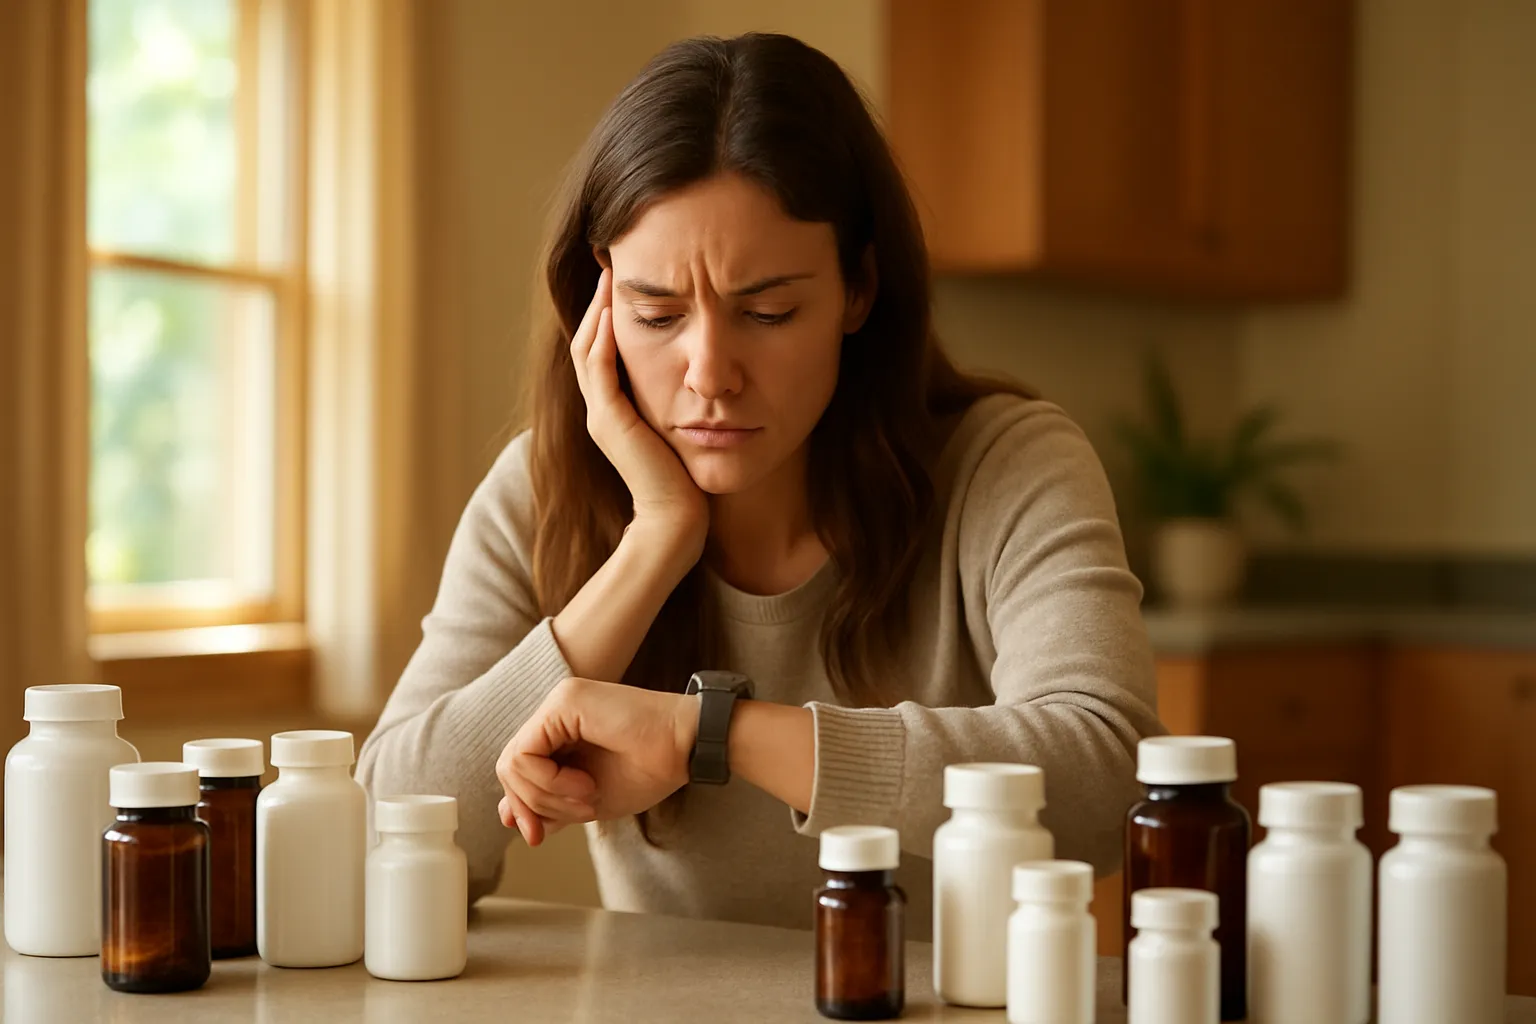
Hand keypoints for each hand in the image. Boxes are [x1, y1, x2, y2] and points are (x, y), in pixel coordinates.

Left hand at [496, 677, 698, 846]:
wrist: (686, 748)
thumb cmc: (648, 770)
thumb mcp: (586, 800)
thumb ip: (547, 804)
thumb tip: (507, 819)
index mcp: (559, 733)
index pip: (517, 772)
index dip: (522, 807)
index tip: (538, 837)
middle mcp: (553, 713)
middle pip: (509, 768)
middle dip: (533, 805)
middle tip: (579, 814)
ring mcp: (557, 704)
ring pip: (512, 763)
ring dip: (546, 796)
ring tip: (588, 799)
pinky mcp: (564, 702)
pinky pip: (526, 753)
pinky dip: (549, 781)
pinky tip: (585, 785)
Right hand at [572, 267, 707, 547]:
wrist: (679, 519)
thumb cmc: (688, 480)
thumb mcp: (684, 428)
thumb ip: (683, 401)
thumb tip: (707, 373)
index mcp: (615, 410)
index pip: (602, 349)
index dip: (609, 313)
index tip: (626, 279)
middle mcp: (601, 410)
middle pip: (588, 342)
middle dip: (600, 302)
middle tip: (610, 264)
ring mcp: (601, 415)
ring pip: (588, 349)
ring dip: (598, 310)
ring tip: (610, 275)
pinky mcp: (609, 422)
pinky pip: (599, 369)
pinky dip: (604, 338)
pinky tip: (615, 310)